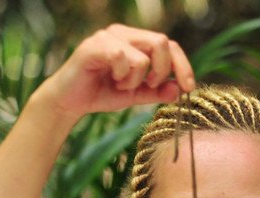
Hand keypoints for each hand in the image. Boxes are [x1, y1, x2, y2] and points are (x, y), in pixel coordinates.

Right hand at [37, 24, 194, 121]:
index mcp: (136, 41)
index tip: (188, 88)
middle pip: (162, 42)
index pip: (170, 45)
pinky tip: (112, 81)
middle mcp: (124, 33)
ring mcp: (108, 36)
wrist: (70, 102)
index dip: (183, 66)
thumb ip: (157, 91)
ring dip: (137, 79)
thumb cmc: (102, 93)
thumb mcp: (136, 95)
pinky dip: (123, 76)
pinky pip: (123, 57)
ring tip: (122, 85)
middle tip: (149, 86)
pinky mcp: (94, 45)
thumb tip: (178, 89)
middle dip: (162, 71)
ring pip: (144, 56)